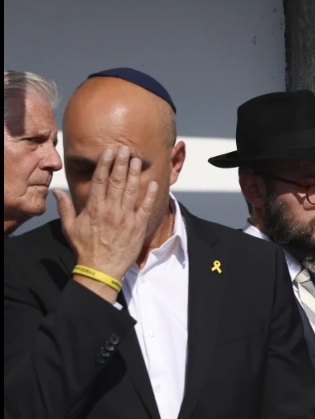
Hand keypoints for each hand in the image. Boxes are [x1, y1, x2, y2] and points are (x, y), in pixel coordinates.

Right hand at [58, 146, 157, 300]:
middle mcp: (110, 210)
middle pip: (116, 181)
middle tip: (125, 149)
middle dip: (121, 163)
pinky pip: (146, 207)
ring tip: (137, 159)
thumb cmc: (85, 248)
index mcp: (94, 208)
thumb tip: (56, 191)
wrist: (101, 269)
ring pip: (131, 191)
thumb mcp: (69, 227)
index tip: (109, 152)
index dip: (105, 164)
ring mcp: (125, 217)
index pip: (100, 181)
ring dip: (135, 174)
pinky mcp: (137, 226)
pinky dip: (150, 195)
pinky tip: (154, 183)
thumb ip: (64, 207)